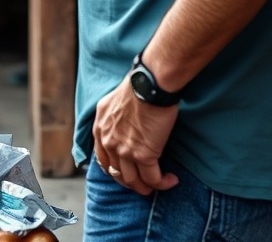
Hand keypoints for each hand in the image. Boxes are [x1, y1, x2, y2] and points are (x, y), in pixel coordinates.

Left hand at [92, 77, 179, 195]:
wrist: (148, 85)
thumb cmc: (137, 87)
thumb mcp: (113, 101)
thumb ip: (113, 118)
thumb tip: (123, 125)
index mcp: (100, 128)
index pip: (103, 159)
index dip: (116, 170)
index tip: (127, 172)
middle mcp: (108, 141)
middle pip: (117, 174)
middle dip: (131, 182)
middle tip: (143, 182)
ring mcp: (124, 151)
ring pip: (133, 181)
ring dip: (146, 187)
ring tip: (157, 184)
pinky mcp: (143, 155)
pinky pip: (153, 179)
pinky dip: (163, 183)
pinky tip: (171, 180)